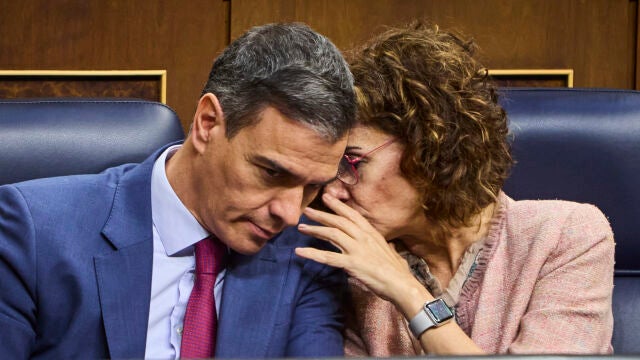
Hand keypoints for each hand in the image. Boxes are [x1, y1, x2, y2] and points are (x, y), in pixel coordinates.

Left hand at [295, 193, 422, 302]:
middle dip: (322, 215)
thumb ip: (383, 246)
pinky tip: (299, 252)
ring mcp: (357, 249)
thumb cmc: (398, 271)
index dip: (338, 205)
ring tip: (301, 227)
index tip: (327, 198)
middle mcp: (363, 237)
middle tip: (307, 210)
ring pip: (332, 234)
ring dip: (315, 230)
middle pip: (339, 221)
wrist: (401, 285)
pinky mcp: (351, 264)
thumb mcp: (390, 252)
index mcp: (372, 233)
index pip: (353, 215)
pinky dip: (312, 254)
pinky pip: (328, 257)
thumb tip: (385, 245)